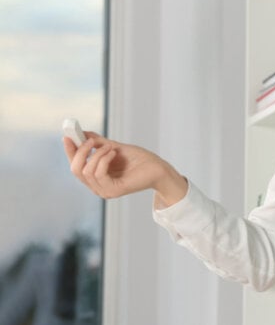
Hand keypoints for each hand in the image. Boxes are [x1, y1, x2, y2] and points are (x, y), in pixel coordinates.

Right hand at [64, 132, 187, 205]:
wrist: (158, 168)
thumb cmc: (139, 159)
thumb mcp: (114, 147)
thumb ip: (98, 143)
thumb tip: (82, 133)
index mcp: (95, 177)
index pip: (75, 165)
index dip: (70, 151)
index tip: (67, 136)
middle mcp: (97, 186)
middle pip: (75, 170)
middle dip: (80, 152)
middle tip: (90, 140)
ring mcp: (104, 190)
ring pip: (86, 171)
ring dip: (97, 154)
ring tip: (111, 147)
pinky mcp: (113, 191)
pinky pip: (98, 174)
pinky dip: (103, 160)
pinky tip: (113, 153)